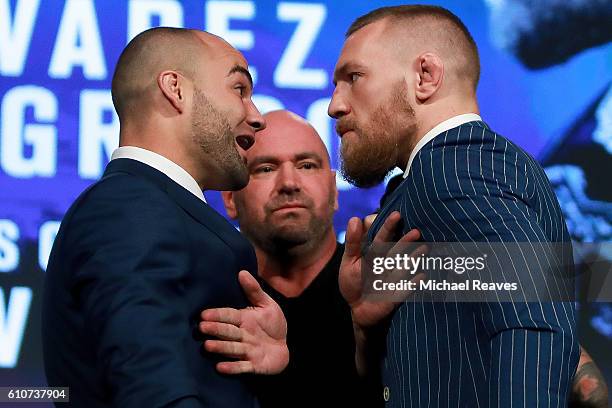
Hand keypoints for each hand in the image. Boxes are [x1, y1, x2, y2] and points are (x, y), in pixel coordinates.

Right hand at [199, 271, 288, 374]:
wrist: (284, 347)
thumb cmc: (272, 324)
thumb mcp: (267, 304)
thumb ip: (254, 290)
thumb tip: (242, 272)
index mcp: (244, 319)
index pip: (229, 315)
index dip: (218, 315)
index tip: (204, 314)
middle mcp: (243, 335)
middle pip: (228, 332)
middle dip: (216, 329)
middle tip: (201, 327)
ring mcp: (247, 351)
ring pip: (232, 348)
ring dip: (221, 347)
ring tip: (207, 346)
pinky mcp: (254, 366)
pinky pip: (242, 367)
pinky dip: (232, 367)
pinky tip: (220, 367)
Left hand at [340, 211, 422, 327]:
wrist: (357, 309)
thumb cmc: (353, 283)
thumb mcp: (349, 262)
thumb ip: (353, 242)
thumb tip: (355, 218)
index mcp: (375, 254)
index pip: (382, 237)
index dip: (388, 226)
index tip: (396, 215)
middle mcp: (387, 264)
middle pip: (396, 250)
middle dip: (405, 241)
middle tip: (416, 231)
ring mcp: (393, 278)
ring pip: (403, 267)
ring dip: (413, 259)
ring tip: (423, 249)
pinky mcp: (396, 295)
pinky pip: (406, 289)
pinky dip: (413, 284)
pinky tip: (422, 276)